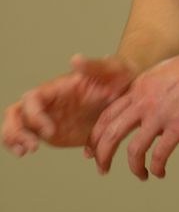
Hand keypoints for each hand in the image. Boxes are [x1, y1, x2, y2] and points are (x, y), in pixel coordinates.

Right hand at [2, 55, 133, 155]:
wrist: (130, 94)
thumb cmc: (121, 77)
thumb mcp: (113, 69)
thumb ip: (94, 66)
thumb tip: (75, 59)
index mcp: (59, 87)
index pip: (33, 98)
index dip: (34, 115)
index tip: (50, 131)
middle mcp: (49, 102)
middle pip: (16, 112)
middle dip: (15, 130)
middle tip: (32, 147)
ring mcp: (49, 117)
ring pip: (17, 125)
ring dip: (14, 139)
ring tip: (28, 150)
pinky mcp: (53, 131)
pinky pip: (29, 137)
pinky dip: (20, 145)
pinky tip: (28, 152)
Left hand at [88, 45, 178, 179]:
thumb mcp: (166, 71)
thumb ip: (153, 88)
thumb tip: (149, 103)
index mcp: (140, 86)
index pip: (108, 114)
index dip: (97, 134)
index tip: (94, 149)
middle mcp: (145, 100)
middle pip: (111, 133)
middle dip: (102, 154)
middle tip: (102, 168)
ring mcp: (161, 114)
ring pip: (133, 150)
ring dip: (133, 167)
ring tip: (140, 175)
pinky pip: (159, 155)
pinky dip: (156, 168)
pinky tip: (160, 172)